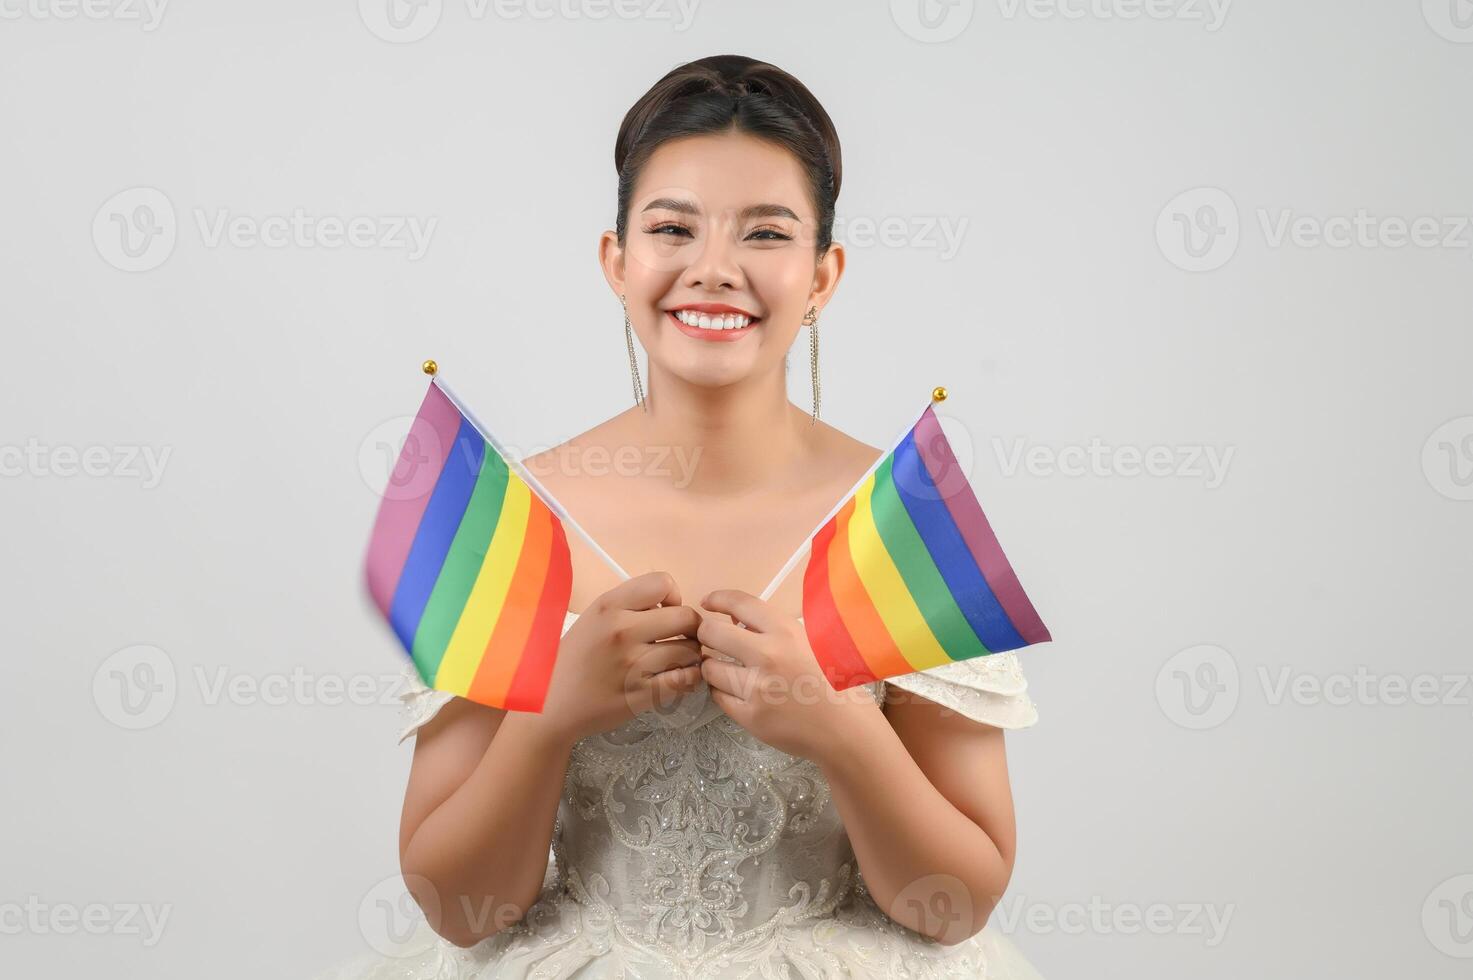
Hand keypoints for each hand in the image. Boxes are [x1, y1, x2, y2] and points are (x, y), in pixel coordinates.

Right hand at [537, 571, 703, 744]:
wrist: (551, 703)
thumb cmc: (575, 658)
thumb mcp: (594, 618)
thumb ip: (629, 605)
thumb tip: (672, 604)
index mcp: (609, 606)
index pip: (663, 583)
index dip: (674, 597)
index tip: (665, 612)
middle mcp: (622, 631)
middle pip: (686, 617)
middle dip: (691, 628)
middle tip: (682, 638)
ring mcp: (633, 664)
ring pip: (690, 650)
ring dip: (691, 655)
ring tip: (679, 660)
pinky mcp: (642, 695)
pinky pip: (685, 680)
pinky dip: (690, 678)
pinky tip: (679, 678)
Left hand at [696, 589, 880, 761]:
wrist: (845, 728)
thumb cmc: (832, 681)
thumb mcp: (809, 642)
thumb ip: (775, 629)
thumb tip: (734, 620)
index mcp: (785, 631)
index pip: (739, 603)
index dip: (717, 599)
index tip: (707, 603)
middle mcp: (767, 655)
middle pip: (711, 634)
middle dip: (706, 635)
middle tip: (710, 641)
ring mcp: (756, 688)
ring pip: (710, 668)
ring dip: (713, 667)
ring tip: (726, 670)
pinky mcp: (750, 716)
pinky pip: (718, 697)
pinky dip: (723, 692)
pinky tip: (737, 692)